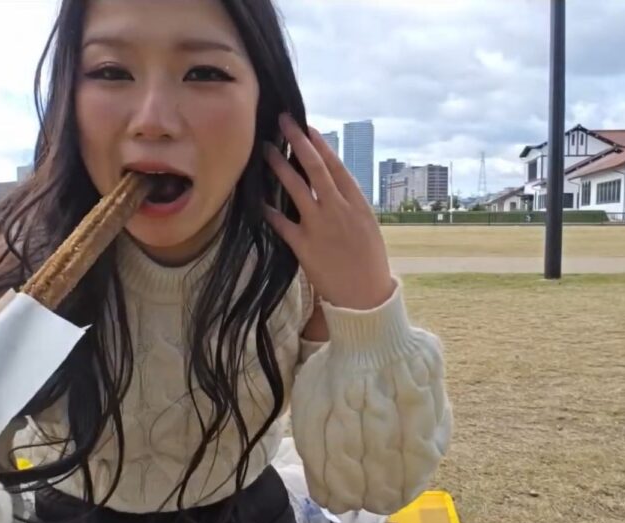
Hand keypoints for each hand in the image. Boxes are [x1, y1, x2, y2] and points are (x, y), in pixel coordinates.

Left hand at [263, 113, 394, 310]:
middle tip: (283, 122)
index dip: (320, 145)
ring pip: (296, 189)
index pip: (336, 167)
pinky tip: (257, 197)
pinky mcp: (304, 247)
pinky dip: (268, 210)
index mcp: (357, 205)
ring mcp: (320, 228)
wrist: (365, 297)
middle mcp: (338, 211)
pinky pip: (281, 224)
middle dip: (298, 143)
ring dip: (280, 166)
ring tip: (266, 150)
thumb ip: (348, 205)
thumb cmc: (368, 262)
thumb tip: (332, 184)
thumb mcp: (366, 227)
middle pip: (316, 169)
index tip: (307, 127)